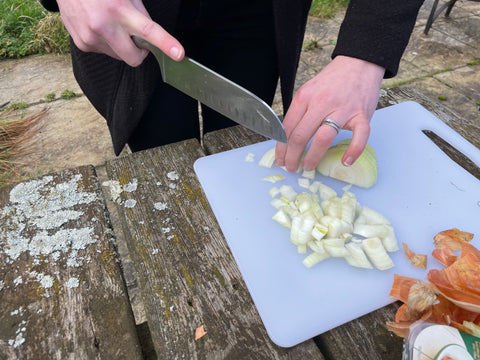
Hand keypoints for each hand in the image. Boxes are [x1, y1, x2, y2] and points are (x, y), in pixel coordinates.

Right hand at [56, 0, 183, 65]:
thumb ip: (140, 15)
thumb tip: (150, 37)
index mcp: (120, 10)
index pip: (149, 31)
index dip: (166, 44)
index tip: (179, 54)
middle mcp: (105, 26)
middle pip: (134, 59)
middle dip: (140, 53)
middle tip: (136, 38)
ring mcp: (92, 38)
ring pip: (119, 56)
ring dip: (121, 45)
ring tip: (110, 23)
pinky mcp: (83, 44)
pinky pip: (105, 52)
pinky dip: (107, 43)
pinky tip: (98, 26)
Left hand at [275, 55, 384, 171]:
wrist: (359, 63)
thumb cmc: (332, 81)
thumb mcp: (309, 91)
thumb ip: (300, 112)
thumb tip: (286, 138)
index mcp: (304, 97)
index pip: (287, 128)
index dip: (281, 148)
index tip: (280, 159)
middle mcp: (321, 103)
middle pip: (300, 136)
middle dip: (291, 157)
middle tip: (290, 167)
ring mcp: (342, 109)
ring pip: (323, 138)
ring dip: (312, 157)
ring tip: (308, 167)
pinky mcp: (362, 114)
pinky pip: (359, 136)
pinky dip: (353, 151)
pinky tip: (346, 161)